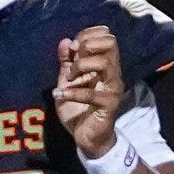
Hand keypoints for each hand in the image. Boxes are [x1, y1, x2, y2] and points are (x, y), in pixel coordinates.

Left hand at [54, 25, 123, 156]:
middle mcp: (112, 74)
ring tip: (69, 78)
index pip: (106, 37)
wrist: (86, 138)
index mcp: (105, 66)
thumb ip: (66, 62)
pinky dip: (73, 92)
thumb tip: (66, 41)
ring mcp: (112, 88)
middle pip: (111, 43)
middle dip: (87, 45)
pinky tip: (60, 95)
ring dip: (81, 66)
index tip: (72, 46)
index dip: (87, 35)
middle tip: (73, 59)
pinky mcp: (109, 104)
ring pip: (104, 63)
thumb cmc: (79, 109)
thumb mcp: (67, 82)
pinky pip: (92, 93)